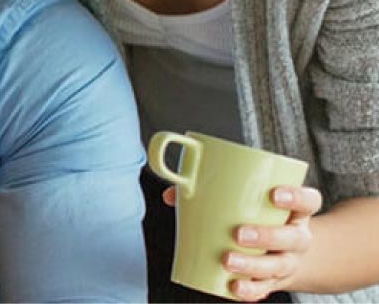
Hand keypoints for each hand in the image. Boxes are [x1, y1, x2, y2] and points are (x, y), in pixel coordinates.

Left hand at [223, 186, 322, 300]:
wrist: (282, 252)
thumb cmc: (259, 217)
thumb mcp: (251, 201)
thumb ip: (214, 192)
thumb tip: (174, 194)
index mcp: (296, 212)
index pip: (309, 201)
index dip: (296, 197)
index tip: (274, 194)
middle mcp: (297, 238)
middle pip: (292, 238)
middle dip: (267, 236)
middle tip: (239, 234)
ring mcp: (288, 262)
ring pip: (277, 266)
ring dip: (252, 265)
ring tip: (227, 261)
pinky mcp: (274, 281)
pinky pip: (265, 288)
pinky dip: (250, 290)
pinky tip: (233, 286)